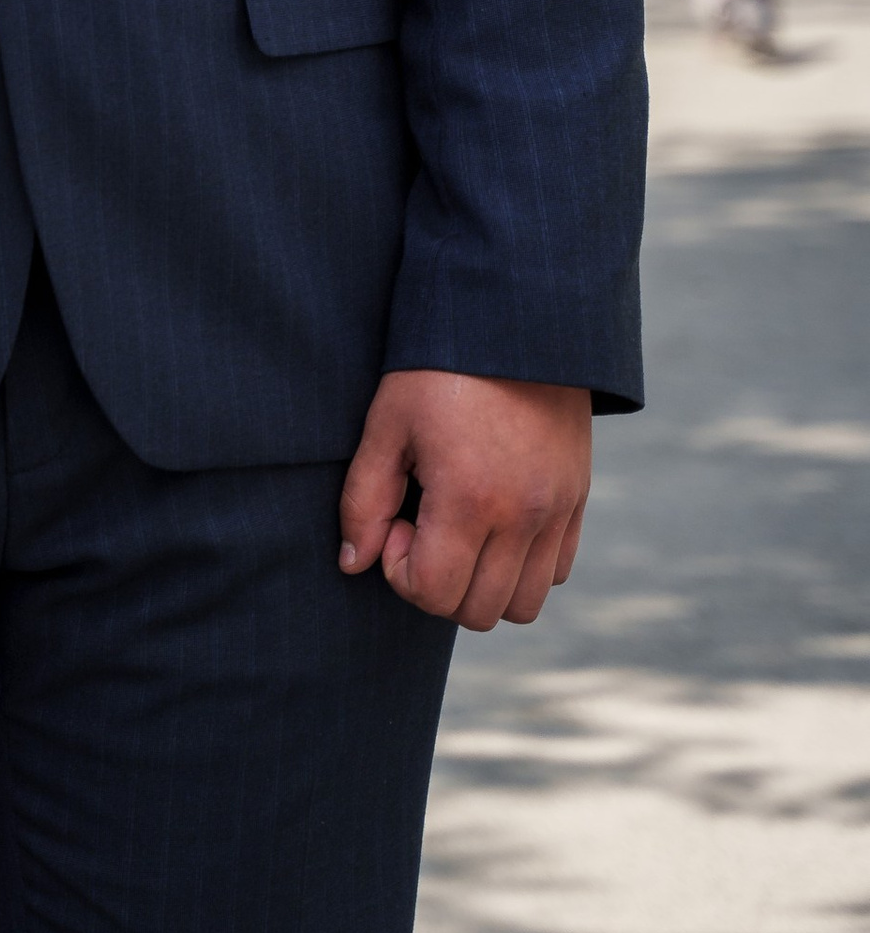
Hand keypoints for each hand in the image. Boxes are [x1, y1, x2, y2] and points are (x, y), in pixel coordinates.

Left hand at [339, 369, 592, 629]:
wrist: (514, 321)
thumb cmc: (438, 368)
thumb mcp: (386, 425)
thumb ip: (363, 501)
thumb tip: (353, 563)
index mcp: (471, 499)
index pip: (435, 594)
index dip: (400, 572)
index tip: (395, 523)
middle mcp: (524, 516)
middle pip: (479, 611)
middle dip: (438, 584)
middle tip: (422, 526)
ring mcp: (558, 511)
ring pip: (524, 603)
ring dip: (483, 584)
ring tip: (459, 530)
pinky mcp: (578, 499)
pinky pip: (555, 570)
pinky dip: (522, 566)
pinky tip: (493, 520)